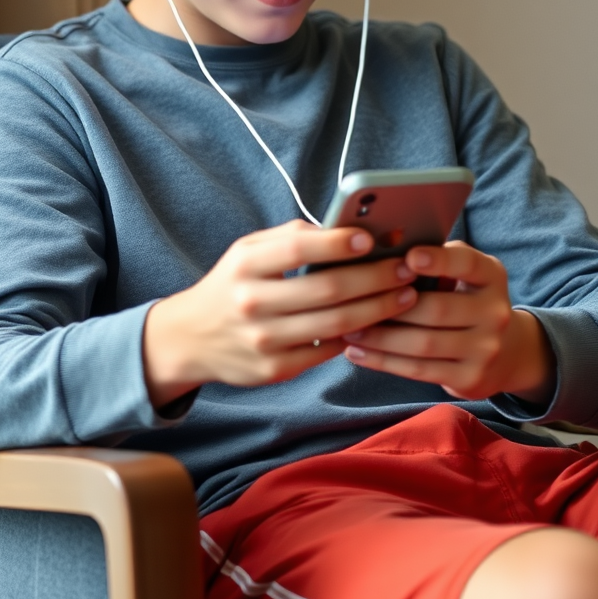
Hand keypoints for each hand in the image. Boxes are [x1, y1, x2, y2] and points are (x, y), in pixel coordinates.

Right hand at [143, 219, 418, 408]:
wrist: (191, 338)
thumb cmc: (233, 283)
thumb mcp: (249, 251)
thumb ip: (292, 237)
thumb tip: (347, 229)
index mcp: (245, 265)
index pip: (297, 248)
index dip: (337, 243)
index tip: (371, 238)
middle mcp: (251, 302)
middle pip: (327, 290)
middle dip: (375, 278)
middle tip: (406, 269)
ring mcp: (263, 340)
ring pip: (335, 324)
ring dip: (378, 309)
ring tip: (406, 295)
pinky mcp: (274, 369)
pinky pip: (327, 350)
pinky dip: (356, 335)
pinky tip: (377, 322)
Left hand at [342, 241, 556, 403]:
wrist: (507, 353)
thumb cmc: (467, 301)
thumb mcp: (466, 275)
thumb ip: (437, 261)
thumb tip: (386, 249)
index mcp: (491, 276)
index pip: (468, 264)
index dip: (439, 261)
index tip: (409, 257)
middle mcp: (495, 312)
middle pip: (437, 308)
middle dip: (391, 306)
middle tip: (354, 302)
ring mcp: (486, 349)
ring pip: (423, 343)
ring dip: (380, 337)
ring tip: (348, 330)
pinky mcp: (470, 378)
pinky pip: (418, 369)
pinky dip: (383, 361)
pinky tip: (358, 353)